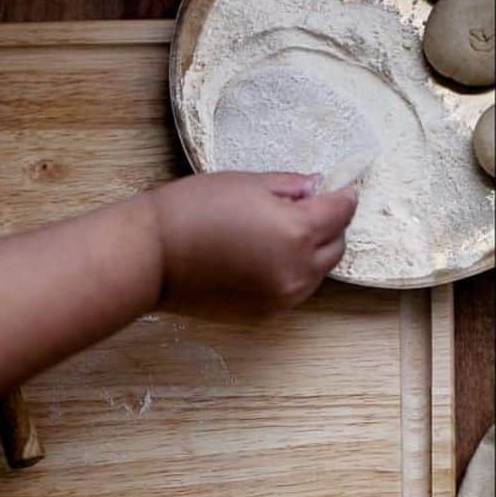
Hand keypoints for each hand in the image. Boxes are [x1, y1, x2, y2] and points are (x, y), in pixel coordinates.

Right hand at [146, 171, 356, 320]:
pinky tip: (267, 257)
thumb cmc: (192, 209)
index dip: (344, 197)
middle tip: (309, 209)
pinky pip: (296, 290)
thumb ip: (291, 187)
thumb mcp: (247, 182)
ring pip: (319, 272)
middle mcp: (298, 270)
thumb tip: (317, 188)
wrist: (152, 256)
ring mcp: (284, 297)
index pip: (342, 213)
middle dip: (330, 225)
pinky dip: (293, 273)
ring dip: (313, 252)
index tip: (342, 188)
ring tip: (283, 234)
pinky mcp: (267, 313)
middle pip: (337, 246)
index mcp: (297, 232)